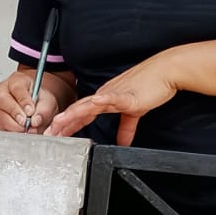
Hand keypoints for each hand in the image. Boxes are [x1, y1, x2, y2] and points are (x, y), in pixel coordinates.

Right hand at [0, 70, 60, 134]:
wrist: (35, 105)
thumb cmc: (38, 99)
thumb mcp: (47, 101)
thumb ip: (44, 109)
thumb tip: (35, 120)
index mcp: (16, 81)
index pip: (17, 88)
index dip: (24, 100)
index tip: (31, 111)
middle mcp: (3, 91)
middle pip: (3, 101)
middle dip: (16, 114)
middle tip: (26, 123)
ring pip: (0, 116)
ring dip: (14, 126)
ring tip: (26, 128)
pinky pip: (1, 127)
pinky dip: (12, 132)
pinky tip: (21, 131)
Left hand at [48, 54, 178, 146]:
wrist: (167, 72)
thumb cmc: (151, 87)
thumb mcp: (135, 111)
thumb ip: (127, 127)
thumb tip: (123, 142)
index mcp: (105, 99)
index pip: (82, 114)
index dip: (68, 124)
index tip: (55, 135)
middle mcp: (105, 95)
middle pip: (79, 110)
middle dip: (63, 123)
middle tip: (48, 134)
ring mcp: (114, 94)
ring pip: (88, 105)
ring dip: (73, 114)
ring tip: (59, 123)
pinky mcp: (127, 95)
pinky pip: (112, 99)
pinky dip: (101, 102)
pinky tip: (92, 104)